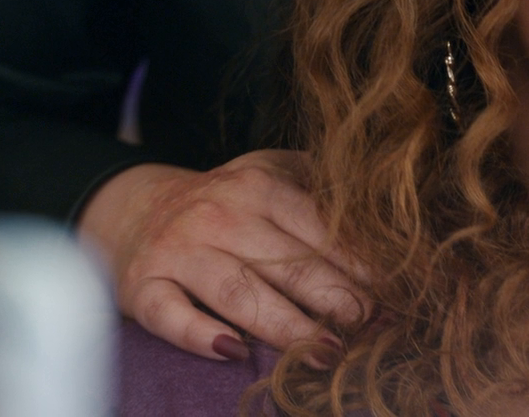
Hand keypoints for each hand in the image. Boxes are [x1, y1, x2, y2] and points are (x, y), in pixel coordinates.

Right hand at [77, 150, 366, 360]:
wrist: (137, 207)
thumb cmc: (225, 200)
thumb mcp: (270, 175)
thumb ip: (318, 188)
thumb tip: (381, 223)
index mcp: (257, 185)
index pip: (318, 229)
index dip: (358, 264)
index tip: (391, 294)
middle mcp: (218, 215)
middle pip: (287, 264)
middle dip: (335, 299)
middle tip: (370, 327)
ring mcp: (179, 251)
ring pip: (239, 293)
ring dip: (287, 327)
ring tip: (326, 354)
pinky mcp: (143, 286)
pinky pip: (171, 315)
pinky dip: (199, 335)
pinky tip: (233, 352)